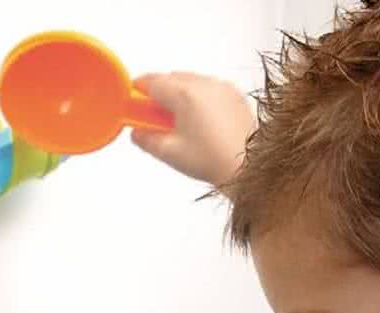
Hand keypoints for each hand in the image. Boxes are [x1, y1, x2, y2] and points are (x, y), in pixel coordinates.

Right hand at [130, 73, 254, 187]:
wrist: (247, 166)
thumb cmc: (213, 160)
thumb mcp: (170, 153)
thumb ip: (147, 140)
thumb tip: (138, 134)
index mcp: (184, 94)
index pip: (152, 82)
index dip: (138, 89)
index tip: (132, 98)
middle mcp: (204, 84)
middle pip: (172, 79)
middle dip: (159, 94)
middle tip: (152, 116)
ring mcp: (221, 87)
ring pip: (191, 82)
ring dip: (179, 95)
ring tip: (177, 122)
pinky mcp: (233, 94)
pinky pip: (209, 88)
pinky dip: (198, 97)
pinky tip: (198, 121)